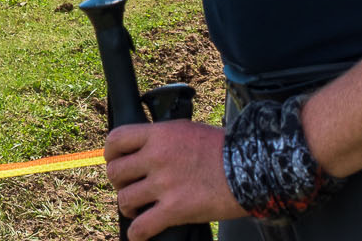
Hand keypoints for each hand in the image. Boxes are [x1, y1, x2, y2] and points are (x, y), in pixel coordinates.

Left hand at [104, 119, 243, 238]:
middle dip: (119, 182)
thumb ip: (163, 138)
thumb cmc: (223, 148)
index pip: (116, 140)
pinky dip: (137, 234)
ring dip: (129, 207)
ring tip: (138, 209)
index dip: (110, 153)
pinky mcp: (175, 209)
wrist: (250, 166)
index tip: (115, 160)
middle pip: (115, 172)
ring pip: (125, 199)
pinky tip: (140, 234)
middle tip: (131, 187)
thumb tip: (147, 148)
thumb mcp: (187, 130)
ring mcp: (165, 184)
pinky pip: (142, 227)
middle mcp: (157, 157)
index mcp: (159, 134)